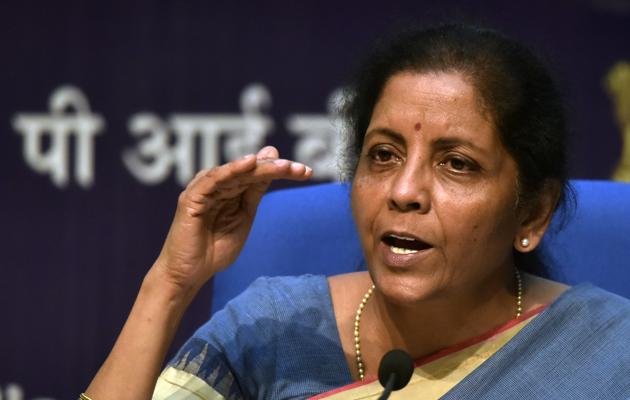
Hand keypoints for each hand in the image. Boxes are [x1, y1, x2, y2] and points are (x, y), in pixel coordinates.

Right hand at [152, 146, 311, 292]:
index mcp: (231, 189)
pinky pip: (213, 180)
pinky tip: (249, 163)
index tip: (307, 172)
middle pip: (251, 170)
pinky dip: (230, 170)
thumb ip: (255, 192)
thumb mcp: (244, 217)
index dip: (283, 171)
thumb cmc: (214, 248)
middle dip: (277, 168)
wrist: (189, 274)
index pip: (260, 174)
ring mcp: (204, 189)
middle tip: (300, 169)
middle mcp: (218, 184)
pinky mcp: (191, 197)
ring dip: (260, 167)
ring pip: (235, 171)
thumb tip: (271, 163)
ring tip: (282, 165)